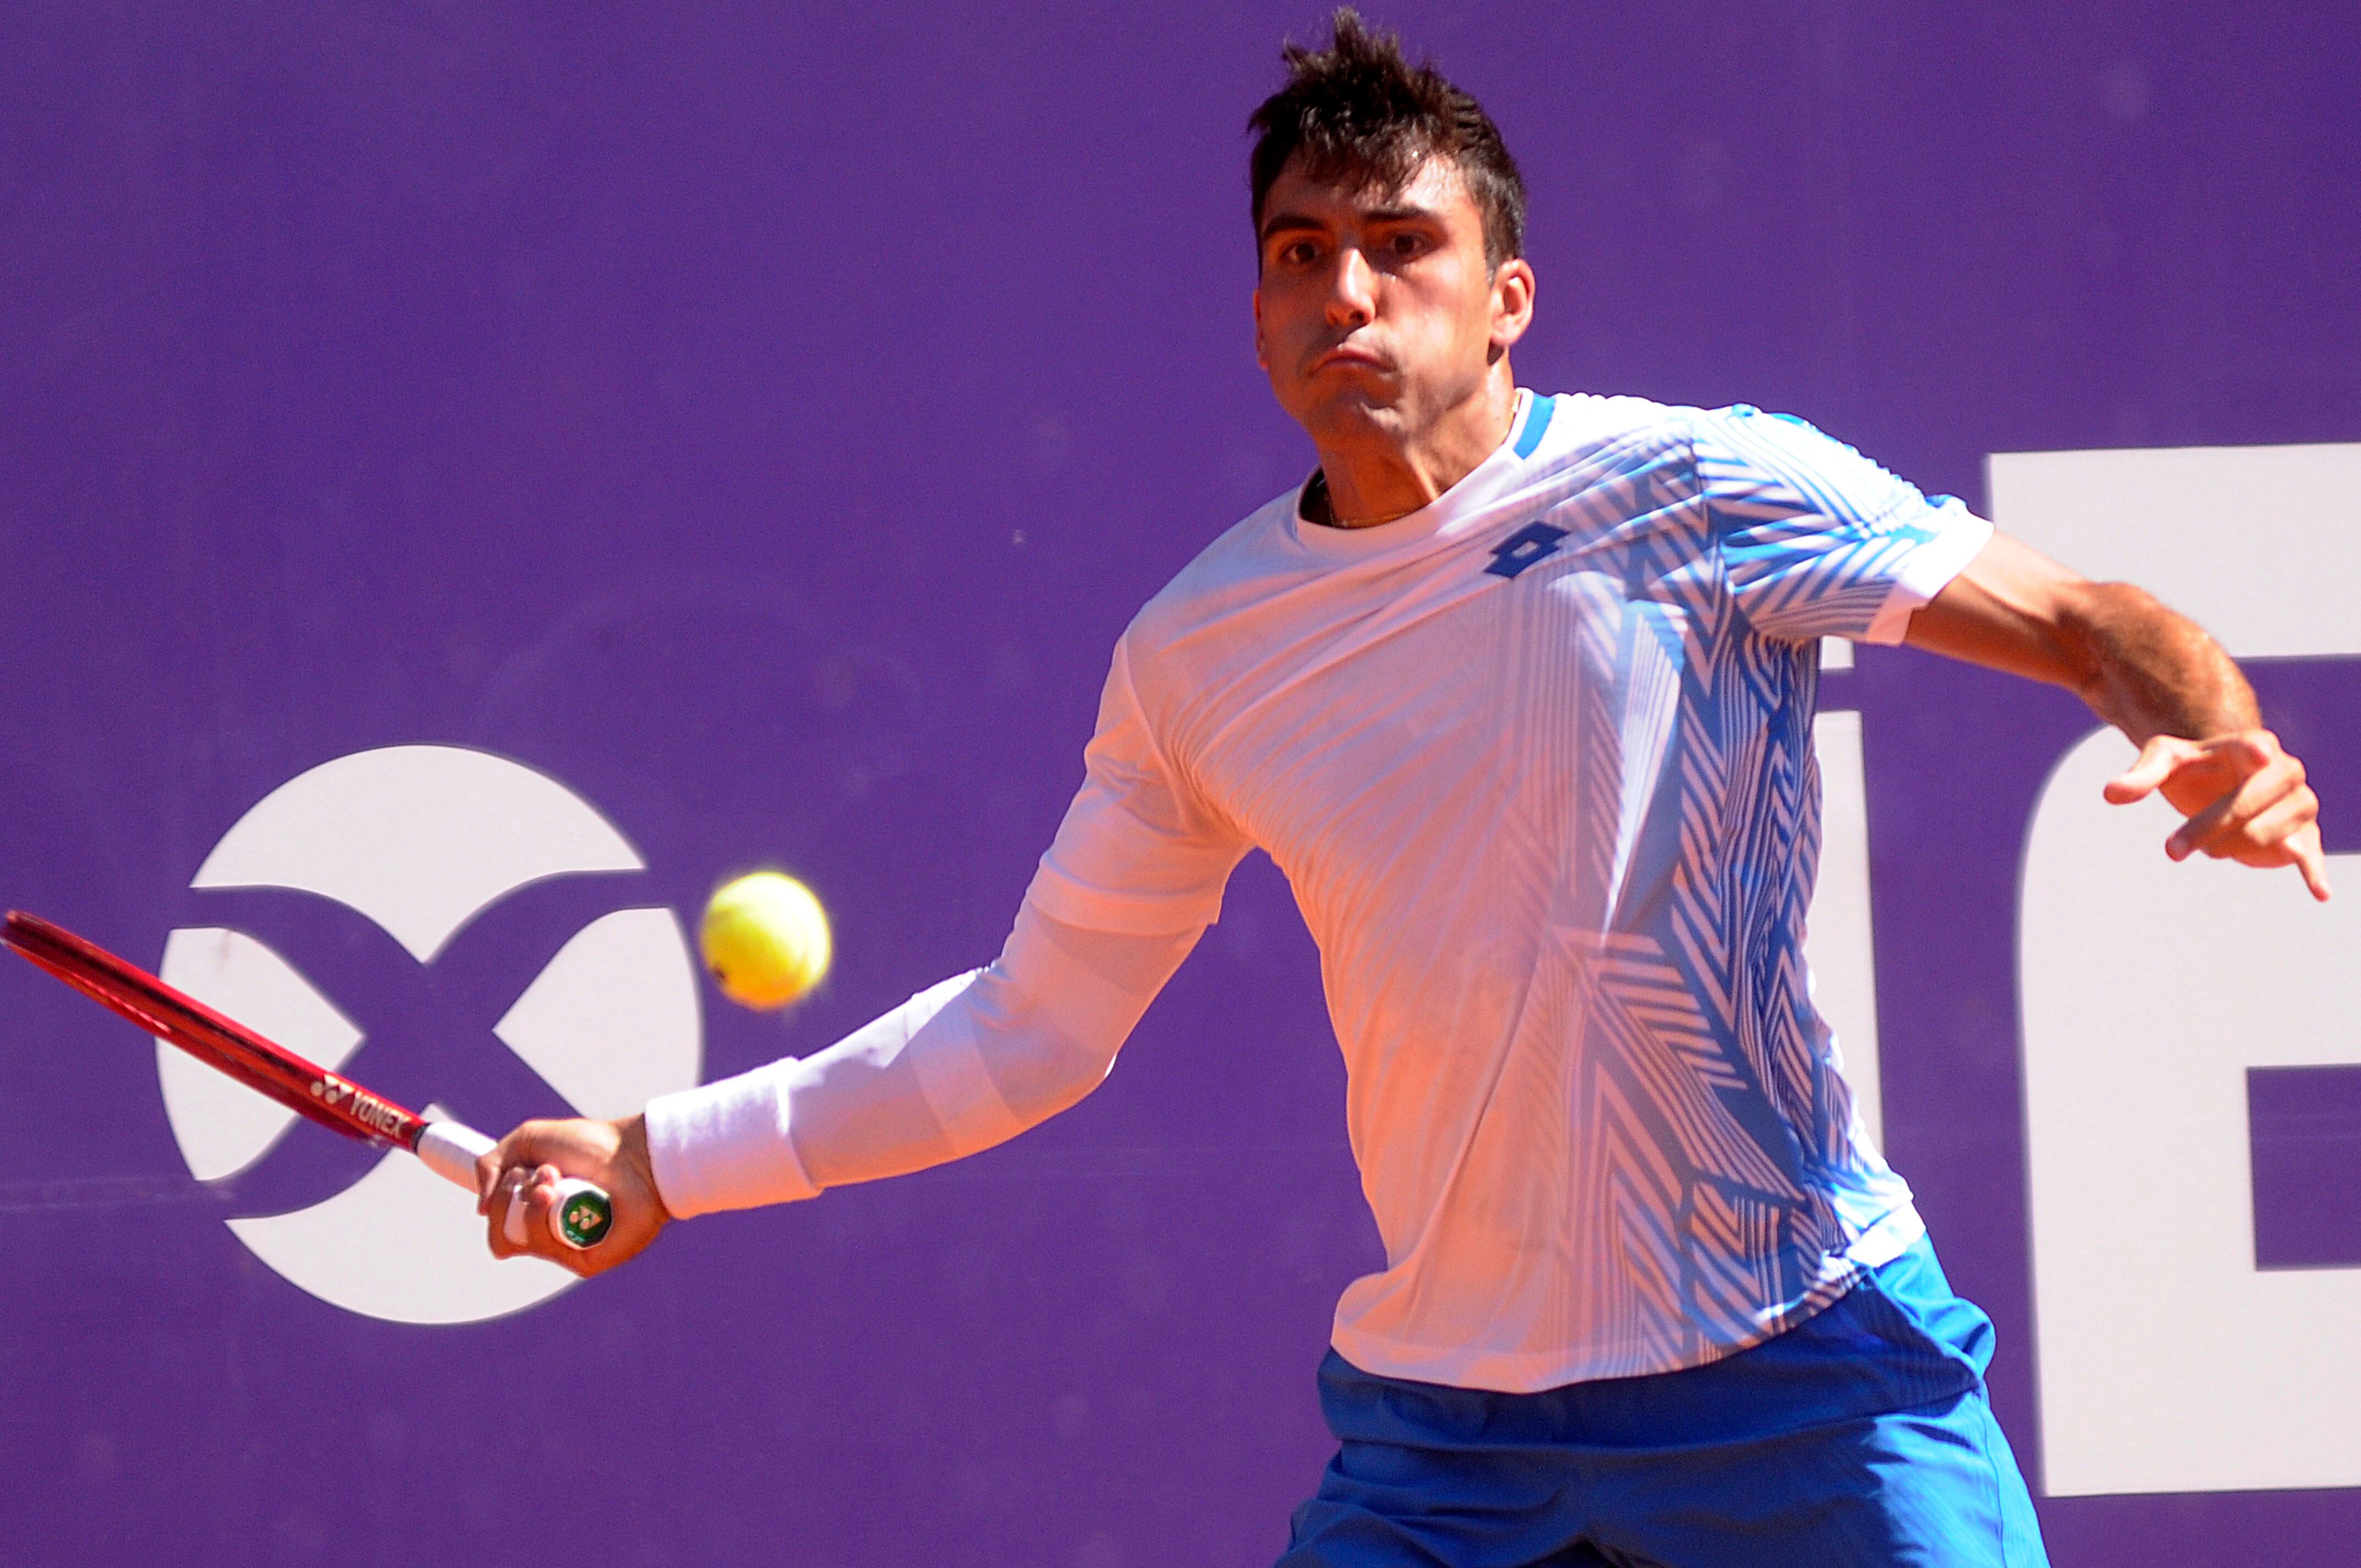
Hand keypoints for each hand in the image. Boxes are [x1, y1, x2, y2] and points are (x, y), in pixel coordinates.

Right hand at [476, 1114, 669, 1276]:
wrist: (634, 1152)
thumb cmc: (590, 1145)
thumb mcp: (528, 1141)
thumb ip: (491, 1165)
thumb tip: (480, 1209)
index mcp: (536, 1212)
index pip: (497, 1227)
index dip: (496, 1203)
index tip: (513, 1172)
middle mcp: (550, 1234)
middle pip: (502, 1236)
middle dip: (511, 1196)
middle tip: (544, 1170)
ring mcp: (567, 1248)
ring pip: (521, 1240)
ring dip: (529, 1202)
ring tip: (554, 1175)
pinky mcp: (585, 1260)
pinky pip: (546, 1248)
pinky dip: (543, 1216)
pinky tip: (559, 1192)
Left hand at [2104, 730, 2331, 901]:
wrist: (2224, 781)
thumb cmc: (2194, 766)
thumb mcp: (2165, 760)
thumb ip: (2141, 774)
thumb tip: (2110, 793)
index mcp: (2254, 744)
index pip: (2252, 749)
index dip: (2254, 753)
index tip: (2257, 755)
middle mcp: (2285, 770)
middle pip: (2245, 804)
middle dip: (2205, 828)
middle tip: (2170, 850)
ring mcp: (2300, 802)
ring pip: (2263, 834)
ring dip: (2226, 846)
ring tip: (2211, 845)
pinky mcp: (2306, 835)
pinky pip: (2311, 855)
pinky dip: (2314, 873)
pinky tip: (2319, 893)